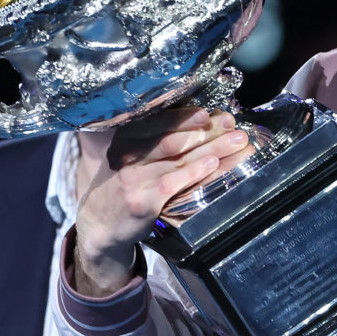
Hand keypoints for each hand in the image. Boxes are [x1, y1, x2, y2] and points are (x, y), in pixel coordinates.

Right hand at [73, 108, 250, 295]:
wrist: (100, 223)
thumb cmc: (125, 184)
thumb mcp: (132, 157)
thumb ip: (156, 140)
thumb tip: (200, 120)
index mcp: (127, 139)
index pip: (158, 122)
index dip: (185, 116)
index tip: (209, 112)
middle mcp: (129, 156)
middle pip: (173, 138)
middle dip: (206, 129)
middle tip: (231, 123)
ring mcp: (135, 179)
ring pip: (179, 158)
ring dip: (212, 147)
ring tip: (236, 141)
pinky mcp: (143, 201)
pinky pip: (174, 183)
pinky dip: (195, 172)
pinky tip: (212, 164)